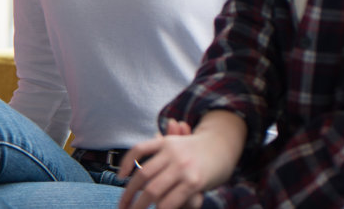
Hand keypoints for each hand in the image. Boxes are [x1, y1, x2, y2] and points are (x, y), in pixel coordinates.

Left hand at [117, 113, 245, 208]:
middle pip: (143, 174)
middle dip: (129, 193)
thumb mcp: (178, 143)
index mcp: (166, 142)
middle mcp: (173, 152)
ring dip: (140, 206)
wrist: (224, 148)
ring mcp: (183, 167)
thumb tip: (136, 166)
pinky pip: (170, 200)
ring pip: (153, 190)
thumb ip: (159, 150)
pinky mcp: (193, 182)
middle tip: (122, 207)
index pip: (139, 150)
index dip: (126, 163)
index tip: (119, 177)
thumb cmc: (197, 150)